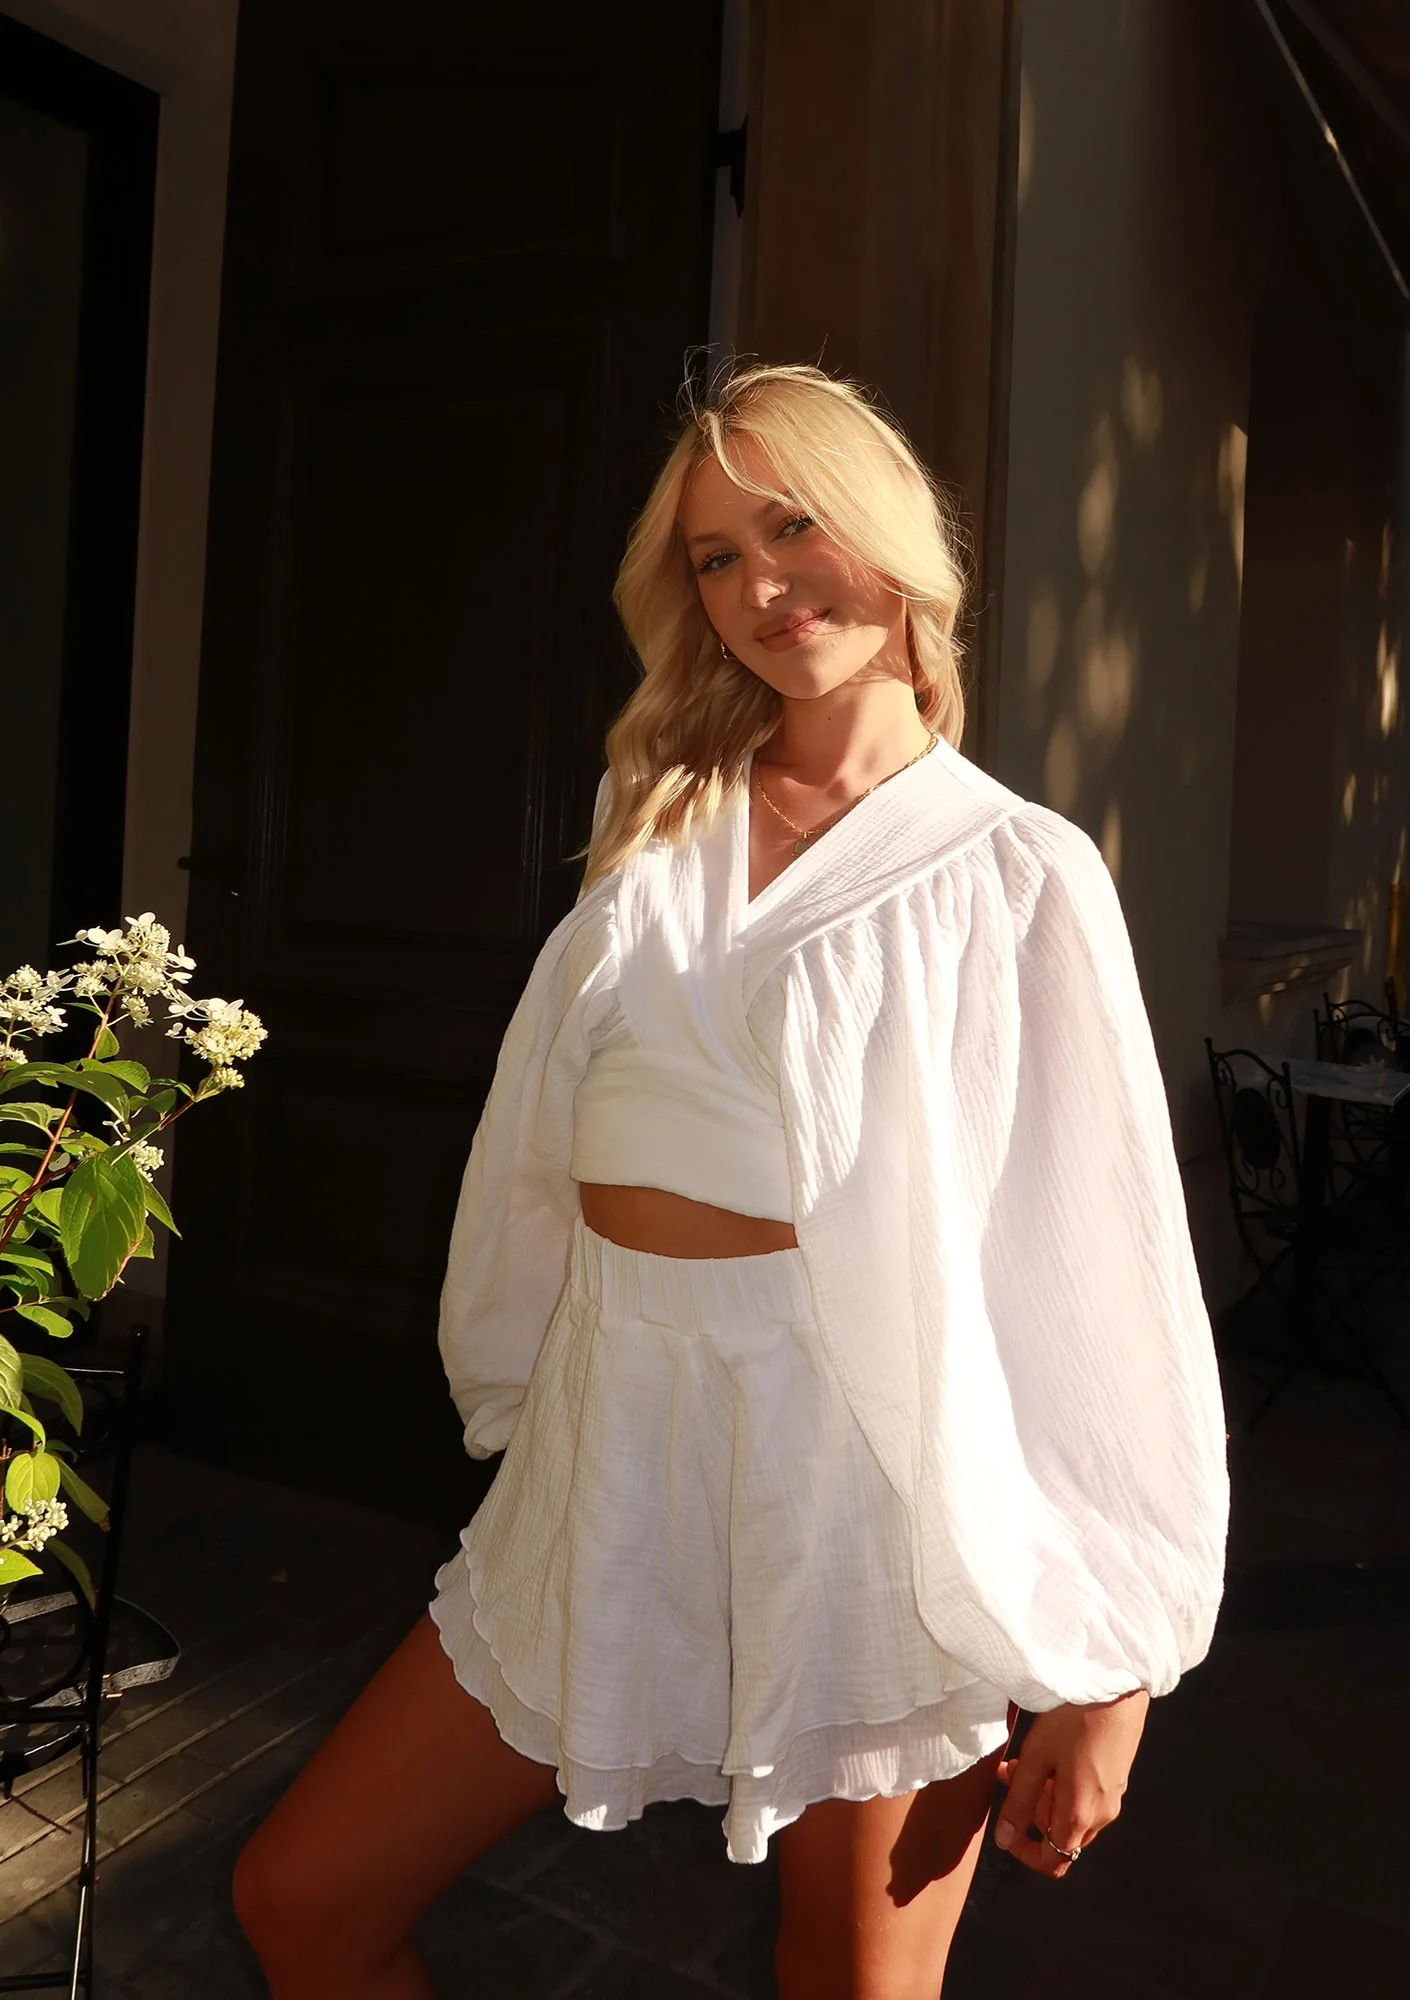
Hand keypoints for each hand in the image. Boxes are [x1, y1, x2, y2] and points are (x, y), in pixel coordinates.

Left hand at [993, 1688, 1148, 1876]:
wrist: (1117, 1687)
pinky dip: (1064, 1786)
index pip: (1053, 1860)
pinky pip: (1087, 1797)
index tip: (1006, 1829)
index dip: (1025, 1853)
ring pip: (1073, 1815)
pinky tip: (1051, 1753)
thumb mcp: (1036, 1759)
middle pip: (1062, 1837)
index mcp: (1080, 1816)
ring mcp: (1114, 1797)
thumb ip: (1018, 1802)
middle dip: (1032, 1814)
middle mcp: (1102, 1814)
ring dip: (1046, 1797)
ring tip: (1026, 1759)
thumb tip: (1003, 1841)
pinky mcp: (1117, 1777)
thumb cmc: (1074, 1720)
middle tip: (1012, 1775)